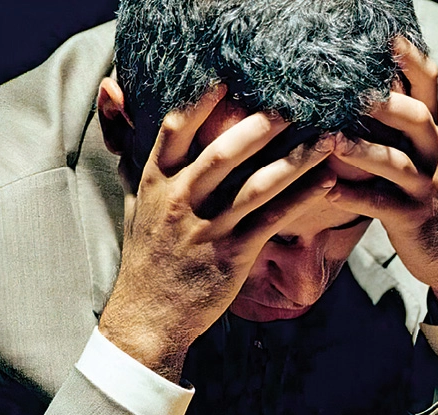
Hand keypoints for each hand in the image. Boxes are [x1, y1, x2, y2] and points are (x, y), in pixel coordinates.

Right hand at [100, 86, 335, 379]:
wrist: (149, 316)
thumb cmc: (148, 255)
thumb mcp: (131, 199)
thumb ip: (127, 144)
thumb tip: (110, 88)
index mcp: (155, 182)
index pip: (173, 130)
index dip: (200, 100)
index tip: (228, 74)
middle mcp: (179, 202)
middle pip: (220, 155)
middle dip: (258, 126)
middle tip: (292, 100)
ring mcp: (206, 231)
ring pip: (253, 188)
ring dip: (293, 161)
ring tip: (326, 137)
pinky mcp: (231, 256)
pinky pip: (271, 221)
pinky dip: (300, 199)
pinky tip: (326, 180)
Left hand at [328, 37, 437, 321]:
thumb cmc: (428, 199)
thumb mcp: (422, 158)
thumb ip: (398, 128)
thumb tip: (361, 91)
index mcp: (432, 135)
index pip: (428, 87)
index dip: (411, 60)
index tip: (388, 37)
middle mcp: (433, 155)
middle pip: (417, 118)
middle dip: (386, 102)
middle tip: (352, 90)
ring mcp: (424, 188)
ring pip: (397, 163)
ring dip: (363, 150)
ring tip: (331, 141)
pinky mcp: (413, 220)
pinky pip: (382, 206)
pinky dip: (354, 198)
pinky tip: (328, 192)